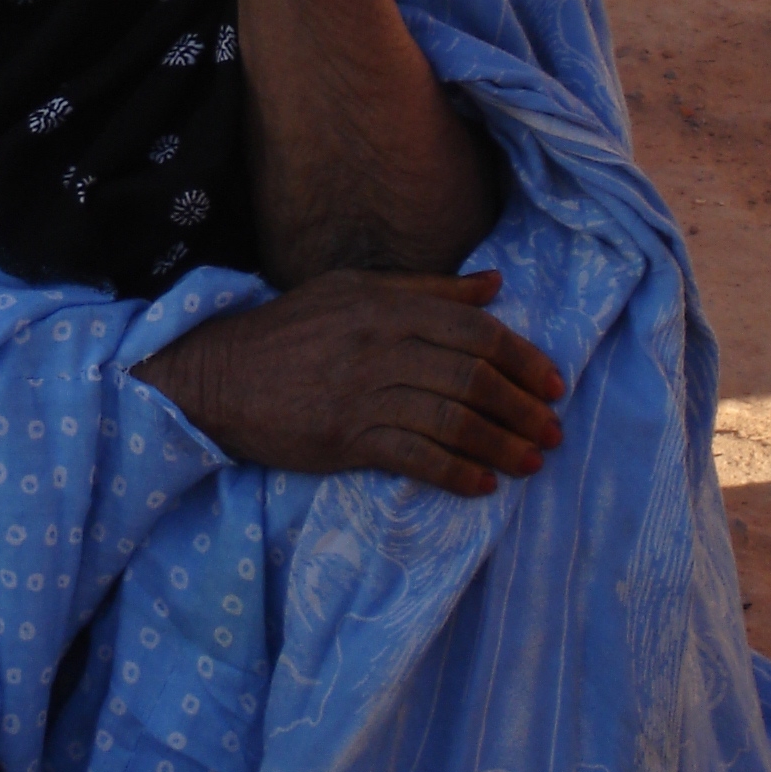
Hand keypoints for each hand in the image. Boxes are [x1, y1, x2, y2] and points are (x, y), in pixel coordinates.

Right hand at [139, 269, 564, 497]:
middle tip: (552, 432)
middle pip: (472, 376)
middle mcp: (379, 344)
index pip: (474, 329)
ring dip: (501, 444)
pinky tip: (482, 486)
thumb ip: (426, 289)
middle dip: (522, 408)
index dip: (523, 358)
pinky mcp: (345, 436)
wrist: (217, 376)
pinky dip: (456, 473)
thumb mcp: (352, 290)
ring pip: (452, 419)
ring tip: (530, 462)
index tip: (553, 384)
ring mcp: (362, 391)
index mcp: (386, 304)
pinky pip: (416, 456)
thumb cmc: (288, 332)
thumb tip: (493, 285)